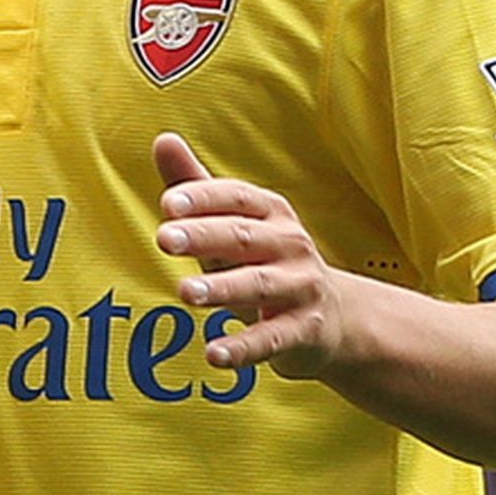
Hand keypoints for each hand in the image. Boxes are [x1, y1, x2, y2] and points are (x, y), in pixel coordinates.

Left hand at [152, 134, 347, 379]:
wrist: (333, 317)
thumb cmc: (264, 260)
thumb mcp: (231, 223)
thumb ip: (195, 186)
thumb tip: (162, 139)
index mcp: (270, 211)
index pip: (235, 197)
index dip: (202, 198)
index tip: (167, 204)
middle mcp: (290, 244)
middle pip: (243, 237)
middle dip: (204, 237)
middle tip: (164, 239)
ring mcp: (300, 287)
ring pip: (259, 286)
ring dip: (222, 289)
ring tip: (185, 292)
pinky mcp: (304, 330)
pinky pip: (271, 339)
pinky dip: (244, 348)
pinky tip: (214, 354)